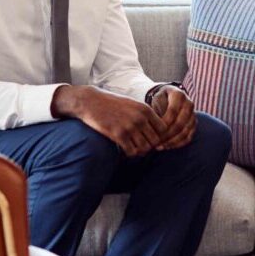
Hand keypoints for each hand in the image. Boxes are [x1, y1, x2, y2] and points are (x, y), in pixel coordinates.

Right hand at [53, 85, 167, 156]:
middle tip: (142, 146)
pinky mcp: (118, 135)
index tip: (151, 138)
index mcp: (145, 109)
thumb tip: (158, 130)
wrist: (91, 101)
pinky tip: (125, 150)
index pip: (163, 129)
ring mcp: (129, 127)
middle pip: (156, 141)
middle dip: (150, 146)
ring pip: (145, 148)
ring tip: (134, 148)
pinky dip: (130, 154)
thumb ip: (145, 115)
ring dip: (140, 151)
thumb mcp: (133, 104)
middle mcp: (140, 118)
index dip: (159, 136)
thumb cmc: (112, 103)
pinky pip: (132, 152)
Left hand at [149, 85, 196, 149]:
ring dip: (172, 141)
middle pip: (180, 123)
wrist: (169, 98)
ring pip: (185, 132)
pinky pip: (188, 137)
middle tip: (155, 142)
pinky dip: (178, 144)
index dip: (163, 123)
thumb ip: (155, 110)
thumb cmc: (159, 100)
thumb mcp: (155, 100)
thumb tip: (151, 126)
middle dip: (167, 135)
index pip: (173, 111)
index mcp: (179, 95)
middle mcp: (189, 104)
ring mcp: (193, 115)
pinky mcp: (194, 124)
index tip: (153, 131)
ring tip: (160, 146)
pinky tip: (167, 146)